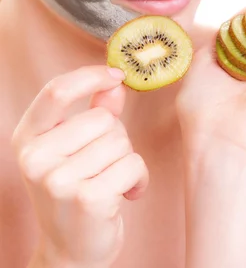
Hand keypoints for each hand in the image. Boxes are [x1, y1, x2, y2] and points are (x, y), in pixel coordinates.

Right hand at [12, 66, 148, 267]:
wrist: (70, 253)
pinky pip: (133, 165)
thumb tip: (115, 82)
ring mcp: (58, 181)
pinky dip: (139, 179)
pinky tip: (126, 195)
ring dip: (127, 161)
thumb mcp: (75, 149)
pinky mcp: (87, 199)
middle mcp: (36, 159)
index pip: (57, 91)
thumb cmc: (75, 192)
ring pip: (121, 142)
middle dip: (116, 138)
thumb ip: (94, 111)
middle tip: (104, 165)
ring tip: (111, 182)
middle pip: (103, 119)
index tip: (115, 75)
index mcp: (27, 139)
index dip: (90, 76)